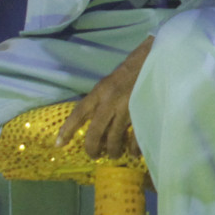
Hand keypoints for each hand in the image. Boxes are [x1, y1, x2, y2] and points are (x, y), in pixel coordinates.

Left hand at [58, 38, 153, 159]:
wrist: (155, 59)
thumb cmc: (131, 70)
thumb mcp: (109, 81)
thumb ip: (100, 99)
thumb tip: (91, 120)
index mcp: (100, 91)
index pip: (79, 113)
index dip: (68, 129)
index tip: (59, 144)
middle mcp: (110, 101)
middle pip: (95, 132)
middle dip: (92, 148)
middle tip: (94, 155)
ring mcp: (127, 108)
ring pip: (115, 138)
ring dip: (113, 150)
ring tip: (114, 154)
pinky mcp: (143, 113)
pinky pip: (135, 137)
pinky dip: (133, 148)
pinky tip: (133, 152)